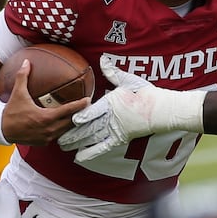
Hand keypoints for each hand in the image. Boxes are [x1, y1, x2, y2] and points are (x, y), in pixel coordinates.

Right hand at [2, 59, 88, 144]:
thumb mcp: (17, 93)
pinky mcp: (44, 142)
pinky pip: (58, 136)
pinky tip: (67, 124)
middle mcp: (49, 129)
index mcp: (46, 117)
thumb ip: (22, 77)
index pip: (68, 111)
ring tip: (81, 115)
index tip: (88, 100)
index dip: (80, 105)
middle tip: (88, 107)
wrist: (1, 130)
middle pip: (71, 122)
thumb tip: (27, 62)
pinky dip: (63, 130)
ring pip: (66, 130)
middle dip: (80, 115)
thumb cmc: (11, 112)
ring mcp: (47, 137)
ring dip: (72, 123)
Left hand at [58, 55, 206, 161]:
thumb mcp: (128, 80)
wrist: (161, 109)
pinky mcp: (120, 139)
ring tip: (62, 146)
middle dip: (71, 132)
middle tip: (55, 135)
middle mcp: (111, 119)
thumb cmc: (145, 93)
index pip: (91, 112)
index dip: (78, 116)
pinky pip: (103, 147)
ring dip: (76, 143)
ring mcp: (115, 130)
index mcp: (111, 104)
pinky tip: (78, 157)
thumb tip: (103, 59)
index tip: (66, 118)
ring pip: (92, 138)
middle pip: (87, 128)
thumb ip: (112, 72)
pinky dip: (90, 153)